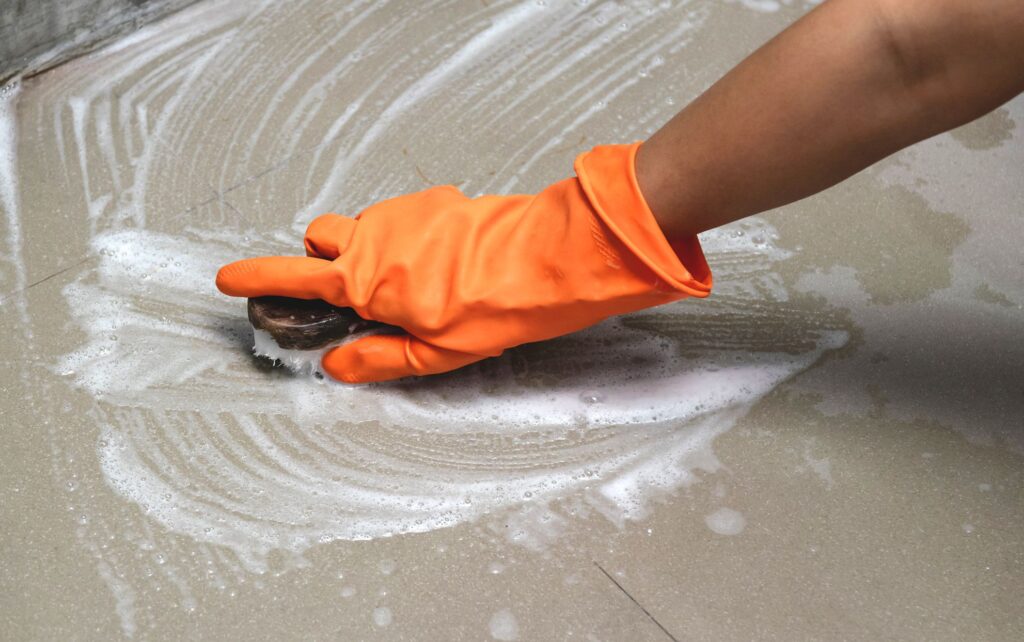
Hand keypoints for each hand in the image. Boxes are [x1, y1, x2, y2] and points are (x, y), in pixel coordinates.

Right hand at [216, 142, 711, 382]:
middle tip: (350, 289)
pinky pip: (400, 215)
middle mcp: (374, 237)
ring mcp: (403, 213)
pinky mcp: (433, 200)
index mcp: (365, 280)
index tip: (226, 278)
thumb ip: (377, 359)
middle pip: (320, 237)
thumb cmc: (494, 309)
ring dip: (366, 246)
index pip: (292, 275)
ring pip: (361, 224)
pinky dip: (404, 235)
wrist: (544, 260)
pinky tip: (441, 261)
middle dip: (322, 259)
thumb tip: (339, 366)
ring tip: (409, 281)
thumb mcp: (432, 354)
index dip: (254, 276)